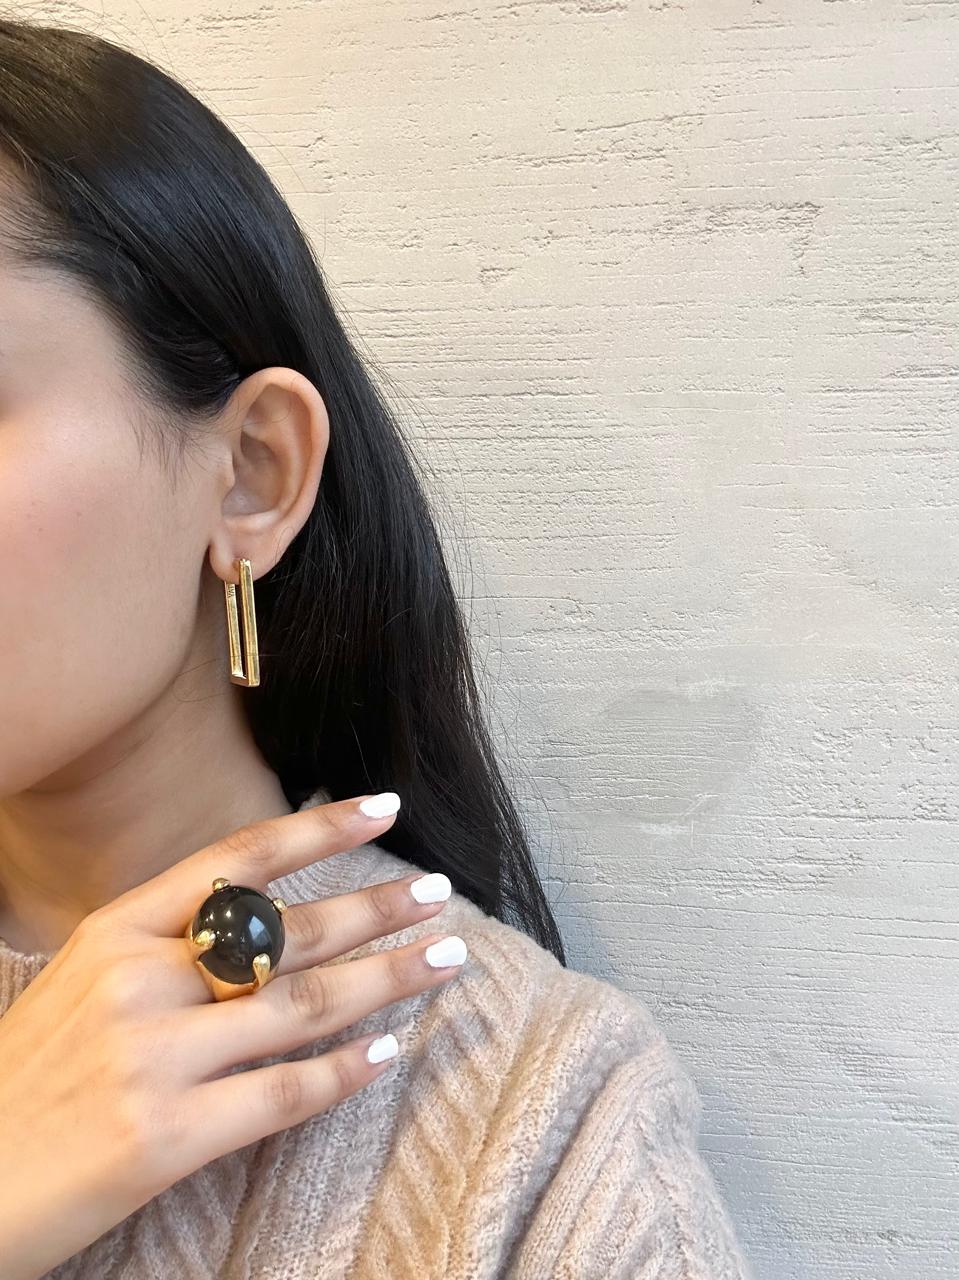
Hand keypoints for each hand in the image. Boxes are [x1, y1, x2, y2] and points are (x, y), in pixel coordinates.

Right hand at [0, 792, 462, 1279]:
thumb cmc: (28, 1075)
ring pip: (301, 1006)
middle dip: (376, 909)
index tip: (385, 806)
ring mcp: (151, 1057)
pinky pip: (282, 1094)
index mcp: (115, 930)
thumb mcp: (79, 981)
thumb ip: (161, 944)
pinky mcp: (164, 1136)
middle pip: (288, 931)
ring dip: (387, 980)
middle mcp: (138, 980)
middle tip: (441, 893)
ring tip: (445, 961)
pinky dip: (343, 1073)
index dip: (320, 829)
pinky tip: (387, 1054)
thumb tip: (258, 917)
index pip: (237, 860)